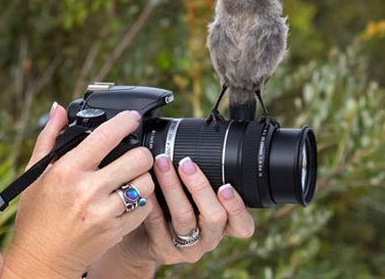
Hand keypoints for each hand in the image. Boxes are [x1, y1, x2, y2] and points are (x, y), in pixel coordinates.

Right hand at [3, 105, 155, 278]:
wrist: (41, 259)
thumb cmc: (36, 216)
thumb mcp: (36, 173)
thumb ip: (49, 137)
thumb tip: (58, 109)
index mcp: (67, 171)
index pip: (106, 137)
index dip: (125, 121)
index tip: (132, 117)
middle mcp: (88, 191)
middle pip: (137, 159)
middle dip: (140, 152)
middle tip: (135, 154)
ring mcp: (105, 213)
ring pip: (146, 184)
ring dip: (143, 177)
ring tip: (132, 177)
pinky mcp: (116, 232)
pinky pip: (145, 208)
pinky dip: (142, 200)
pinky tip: (129, 198)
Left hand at [114, 154, 254, 266]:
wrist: (142, 237)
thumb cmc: (169, 208)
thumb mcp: (189, 197)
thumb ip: (197, 178)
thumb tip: (191, 135)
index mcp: (222, 224)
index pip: (242, 225)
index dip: (238, 207)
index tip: (227, 186)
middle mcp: (208, 238)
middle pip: (214, 217)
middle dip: (200, 186)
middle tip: (186, 162)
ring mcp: (185, 247)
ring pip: (184, 217)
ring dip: (172, 186)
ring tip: (161, 163)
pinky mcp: (162, 250)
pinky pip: (156, 223)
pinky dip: (151, 199)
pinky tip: (145, 183)